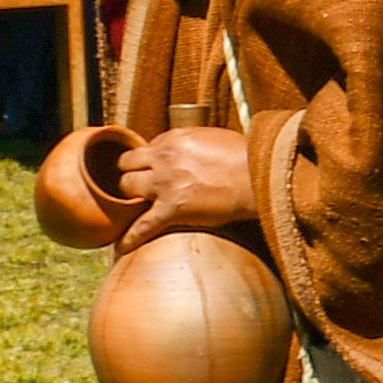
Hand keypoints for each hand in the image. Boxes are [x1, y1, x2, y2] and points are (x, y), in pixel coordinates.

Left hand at [117, 125, 261, 248]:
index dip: (150, 160)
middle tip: (139, 185)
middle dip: (132, 173)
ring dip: (129, 196)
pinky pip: (143, 225)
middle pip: (127, 163)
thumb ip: (193, 144)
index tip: (156, 169)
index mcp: (175, 139)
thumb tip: (188, 154)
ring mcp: (165, 183)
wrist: (259, 177)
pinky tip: (123, 244)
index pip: (148, 148)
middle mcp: (164, 158)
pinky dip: (131, 236)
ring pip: (126, 187)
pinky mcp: (173, 209)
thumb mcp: (214, 138)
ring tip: (132, 206)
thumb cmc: (247, 157)